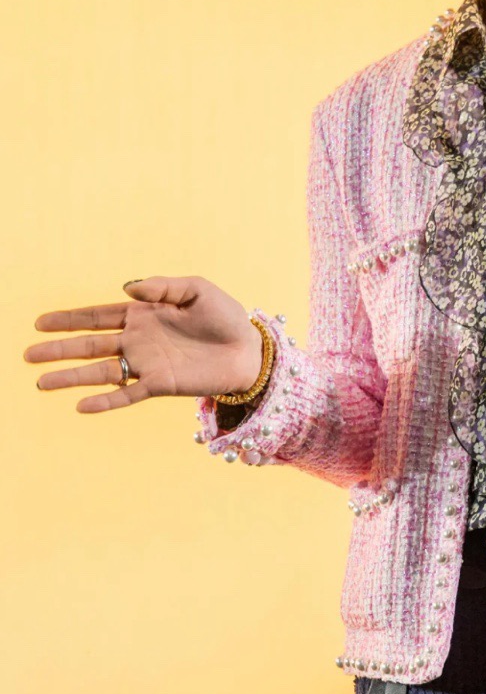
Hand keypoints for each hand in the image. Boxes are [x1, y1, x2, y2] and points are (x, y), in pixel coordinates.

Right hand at [24, 276, 265, 412]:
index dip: (69, 320)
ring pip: (101, 372)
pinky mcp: (160, 385)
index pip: (98, 316)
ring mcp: (147, 364)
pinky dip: (106, 401)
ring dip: (72, 377)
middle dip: (59, 349)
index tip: (40, 323)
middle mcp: (139, 340)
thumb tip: (128, 288)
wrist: (249, 350)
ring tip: (41, 382)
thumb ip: (164, 286)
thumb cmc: (225, 317)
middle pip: (90, 345)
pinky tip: (81, 406)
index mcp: (144, 314)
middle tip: (28, 354)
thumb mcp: (198, 290)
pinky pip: (127, 394)